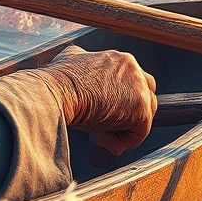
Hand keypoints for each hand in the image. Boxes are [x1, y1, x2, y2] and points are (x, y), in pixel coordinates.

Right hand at [40, 44, 157, 155]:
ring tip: (96, 135)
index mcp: (120, 59)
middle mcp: (134, 69)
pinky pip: (138, 134)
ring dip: (121, 130)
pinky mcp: (140, 109)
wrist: (56, 92)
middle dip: (128, 114)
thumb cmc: (56, 81)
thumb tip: (77, 60)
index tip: (100, 111)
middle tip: (103, 125)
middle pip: (145, 97)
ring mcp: (139, 88)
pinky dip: (120, 142)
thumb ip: (82, 59)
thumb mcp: (70, 59)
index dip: (120, 101)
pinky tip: (99, 140)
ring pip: (143, 117)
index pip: (133, 82)